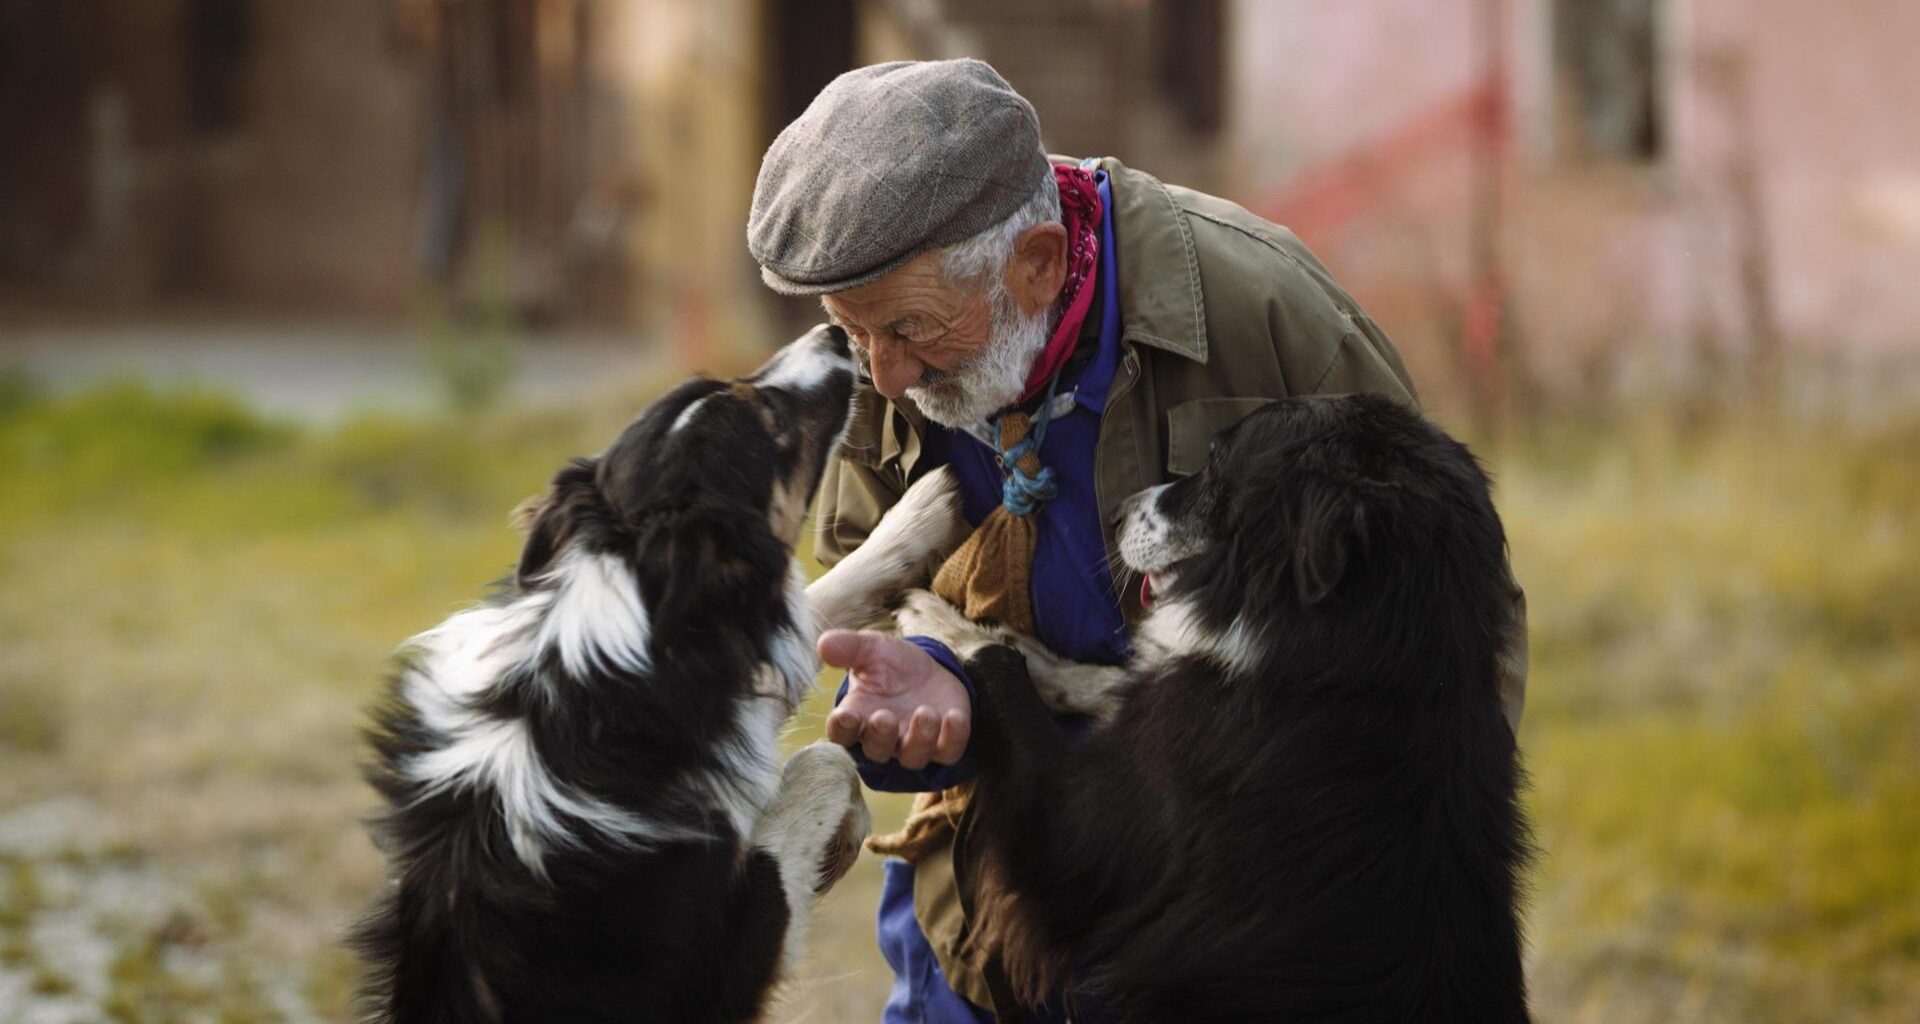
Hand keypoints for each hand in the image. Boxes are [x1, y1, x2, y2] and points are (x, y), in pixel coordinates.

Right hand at [819, 630, 971, 770]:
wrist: (929, 669)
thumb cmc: (892, 664)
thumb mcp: (871, 648)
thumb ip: (848, 648)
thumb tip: (822, 645)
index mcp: (857, 716)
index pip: (841, 732)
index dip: (842, 728)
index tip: (846, 715)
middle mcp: (883, 738)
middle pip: (876, 751)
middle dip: (880, 736)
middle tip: (885, 717)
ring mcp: (914, 744)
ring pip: (913, 756)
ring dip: (919, 737)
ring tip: (925, 711)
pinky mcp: (945, 744)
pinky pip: (948, 751)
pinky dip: (953, 737)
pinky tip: (954, 716)